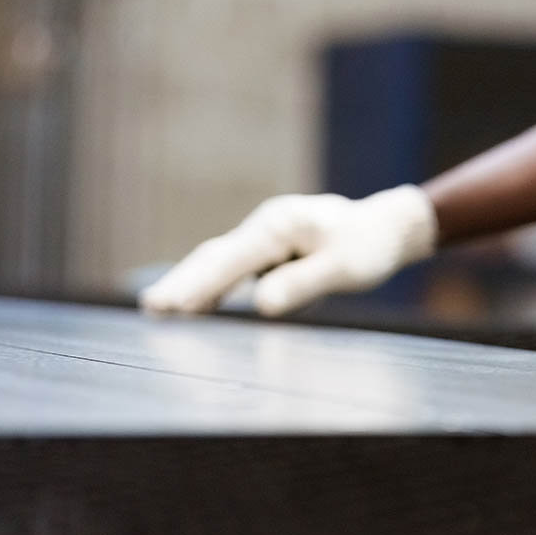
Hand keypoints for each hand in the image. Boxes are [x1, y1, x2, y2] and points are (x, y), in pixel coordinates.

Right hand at [140, 185, 436, 315]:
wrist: (385, 227)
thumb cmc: (368, 246)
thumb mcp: (344, 267)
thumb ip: (303, 283)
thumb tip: (260, 304)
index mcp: (280, 225)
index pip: (232, 259)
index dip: (201, 284)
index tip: (174, 305)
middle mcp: (266, 225)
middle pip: (215, 256)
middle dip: (183, 282)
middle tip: (150, 307)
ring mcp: (266, 235)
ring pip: (220, 260)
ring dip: (191, 283)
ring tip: (158, 308)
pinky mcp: (270, 248)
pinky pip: (234, 267)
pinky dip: (213, 284)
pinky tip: (195, 304)